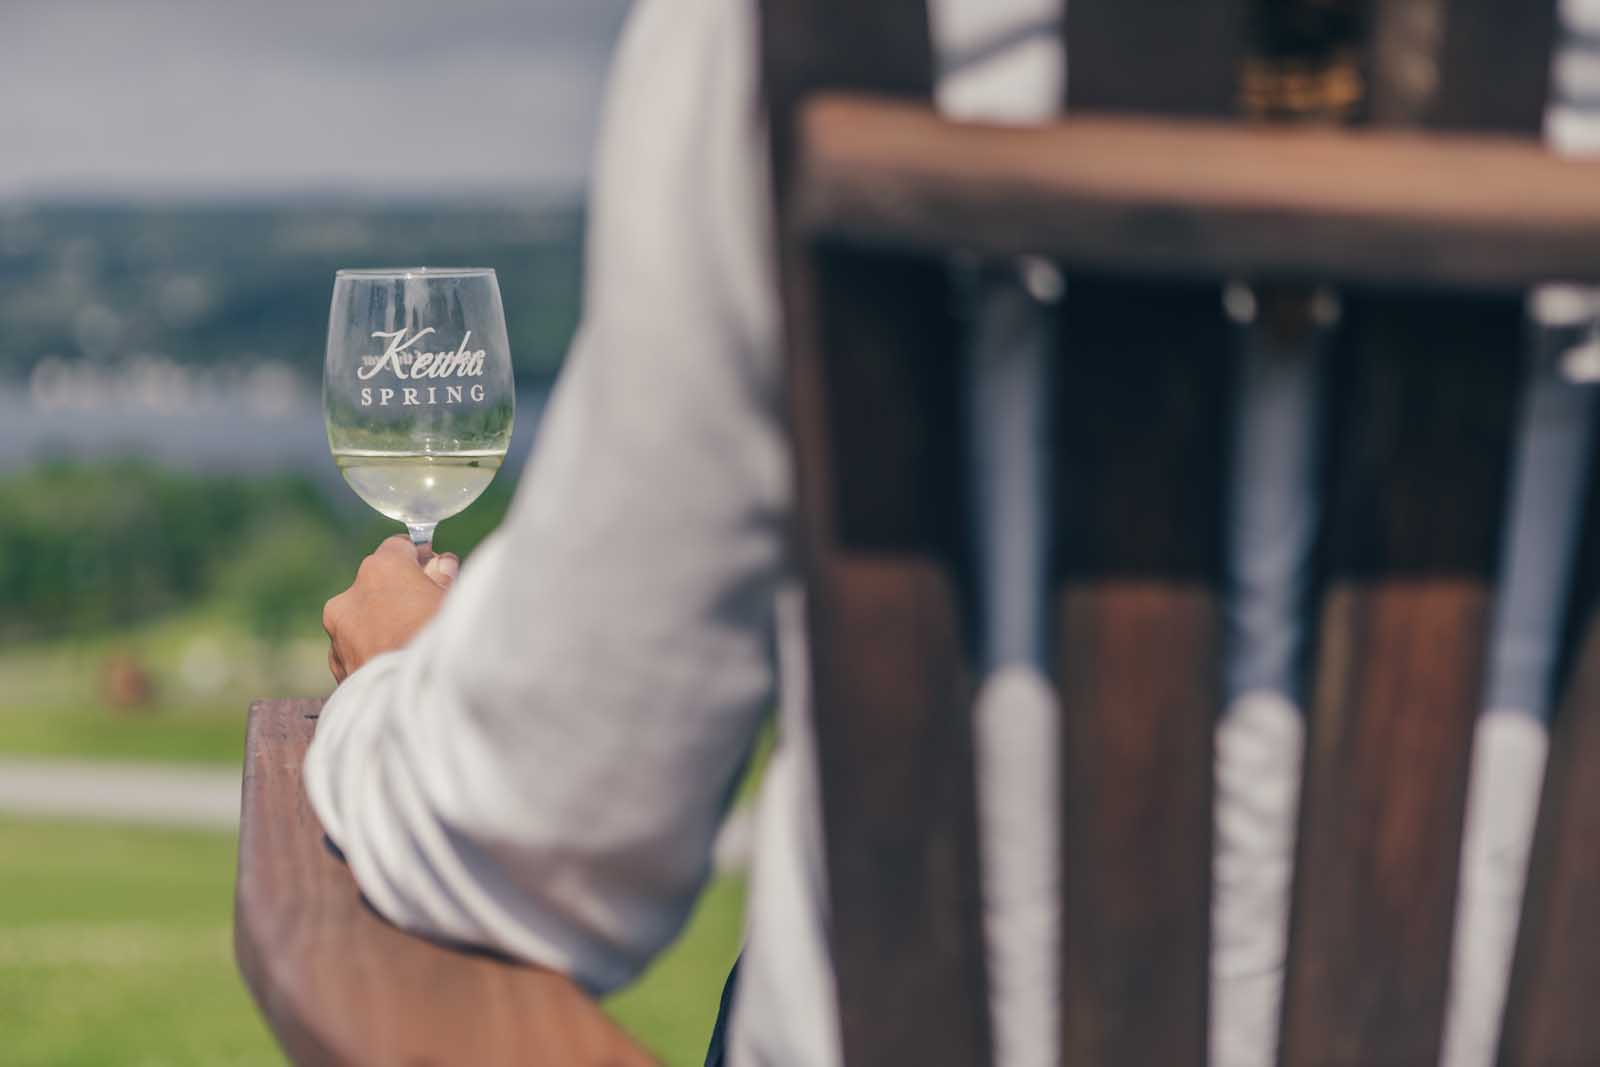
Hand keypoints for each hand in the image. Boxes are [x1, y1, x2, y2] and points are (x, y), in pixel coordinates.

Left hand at [323, 536, 459, 682]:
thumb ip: (444, 578)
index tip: (436, 572)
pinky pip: (357, 650)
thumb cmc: (444, 647)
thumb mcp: (456, 604)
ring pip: (364, 619)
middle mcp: (350, 595)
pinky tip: (399, 667)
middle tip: (429, 614)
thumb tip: (440, 566)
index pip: (399, 547)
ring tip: (415, 648)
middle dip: (400, 594)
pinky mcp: (337, 666)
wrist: (421, 705)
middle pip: (378, 584)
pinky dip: (374, 653)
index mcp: (382, 569)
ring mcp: (338, 633)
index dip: (419, 559)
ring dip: (384, 626)